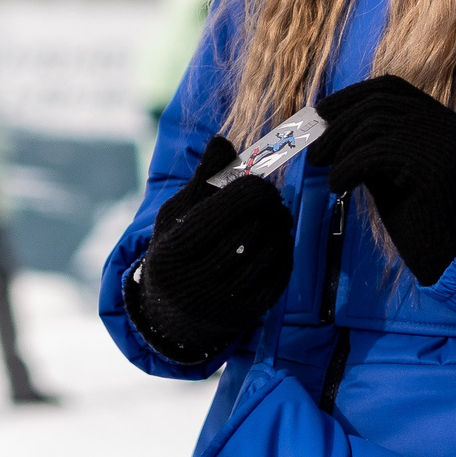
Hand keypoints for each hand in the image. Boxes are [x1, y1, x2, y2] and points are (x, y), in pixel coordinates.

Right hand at [124, 135, 295, 362]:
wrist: (170, 315)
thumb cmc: (174, 251)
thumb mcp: (175, 215)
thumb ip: (202, 180)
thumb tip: (222, 141)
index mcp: (177, 247)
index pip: (231, 206)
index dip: (254, 189)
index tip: (259, 184)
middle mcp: (197, 278)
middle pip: (253, 228)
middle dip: (270, 208)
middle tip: (273, 201)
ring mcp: (223, 300)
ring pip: (269, 252)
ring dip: (280, 229)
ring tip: (278, 218)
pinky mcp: (245, 315)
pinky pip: (278, 278)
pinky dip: (285, 254)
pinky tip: (280, 241)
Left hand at [310, 76, 455, 285]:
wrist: (451, 256)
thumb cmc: (417, 215)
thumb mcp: (390, 168)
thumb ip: (369, 142)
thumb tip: (326, 124)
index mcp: (438, 118)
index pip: (389, 87)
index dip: (351, 95)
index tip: (322, 111)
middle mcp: (444, 123)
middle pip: (378, 103)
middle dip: (338, 124)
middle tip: (315, 151)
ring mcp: (441, 143)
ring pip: (373, 124)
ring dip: (340, 148)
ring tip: (328, 173)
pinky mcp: (431, 166)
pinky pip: (375, 154)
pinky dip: (348, 167)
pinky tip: (339, 186)